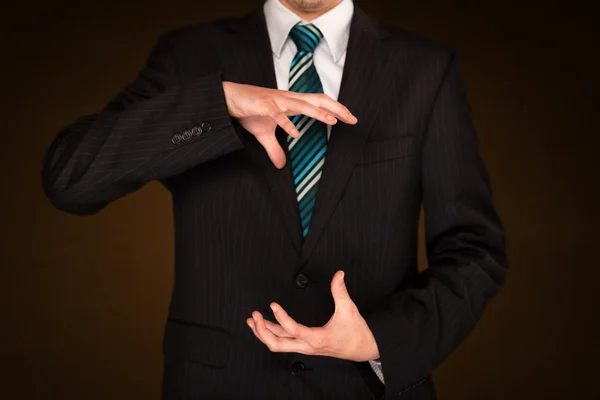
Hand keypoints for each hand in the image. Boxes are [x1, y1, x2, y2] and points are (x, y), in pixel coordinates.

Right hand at [222, 82, 357, 168]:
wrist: (229, 98)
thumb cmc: (249, 111)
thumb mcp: (264, 134)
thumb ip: (274, 149)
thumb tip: (280, 165)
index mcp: (292, 102)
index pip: (319, 102)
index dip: (336, 109)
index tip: (351, 118)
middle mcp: (288, 98)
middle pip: (318, 100)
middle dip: (336, 108)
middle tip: (352, 118)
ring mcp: (276, 100)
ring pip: (301, 104)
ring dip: (318, 112)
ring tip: (332, 121)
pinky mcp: (263, 105)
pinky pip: (277, 114)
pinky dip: (287, 123)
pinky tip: (296, 134)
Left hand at [246, 270, 379, 361]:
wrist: (363, 349)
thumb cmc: (356, 332)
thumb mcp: (349, 310)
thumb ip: (341, 291)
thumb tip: (339, 274)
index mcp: (317, 338)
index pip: (293, 330)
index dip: (281, 317)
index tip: (273, 304)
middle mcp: (308, 346)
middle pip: (277, 344)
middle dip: (263, 331)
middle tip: (255, 315)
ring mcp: (305, 347)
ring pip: (278, 345)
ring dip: (263, 334)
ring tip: (252, 320)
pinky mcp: (305, 345)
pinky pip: (284, 342)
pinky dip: (271, 335)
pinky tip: (264, 326)